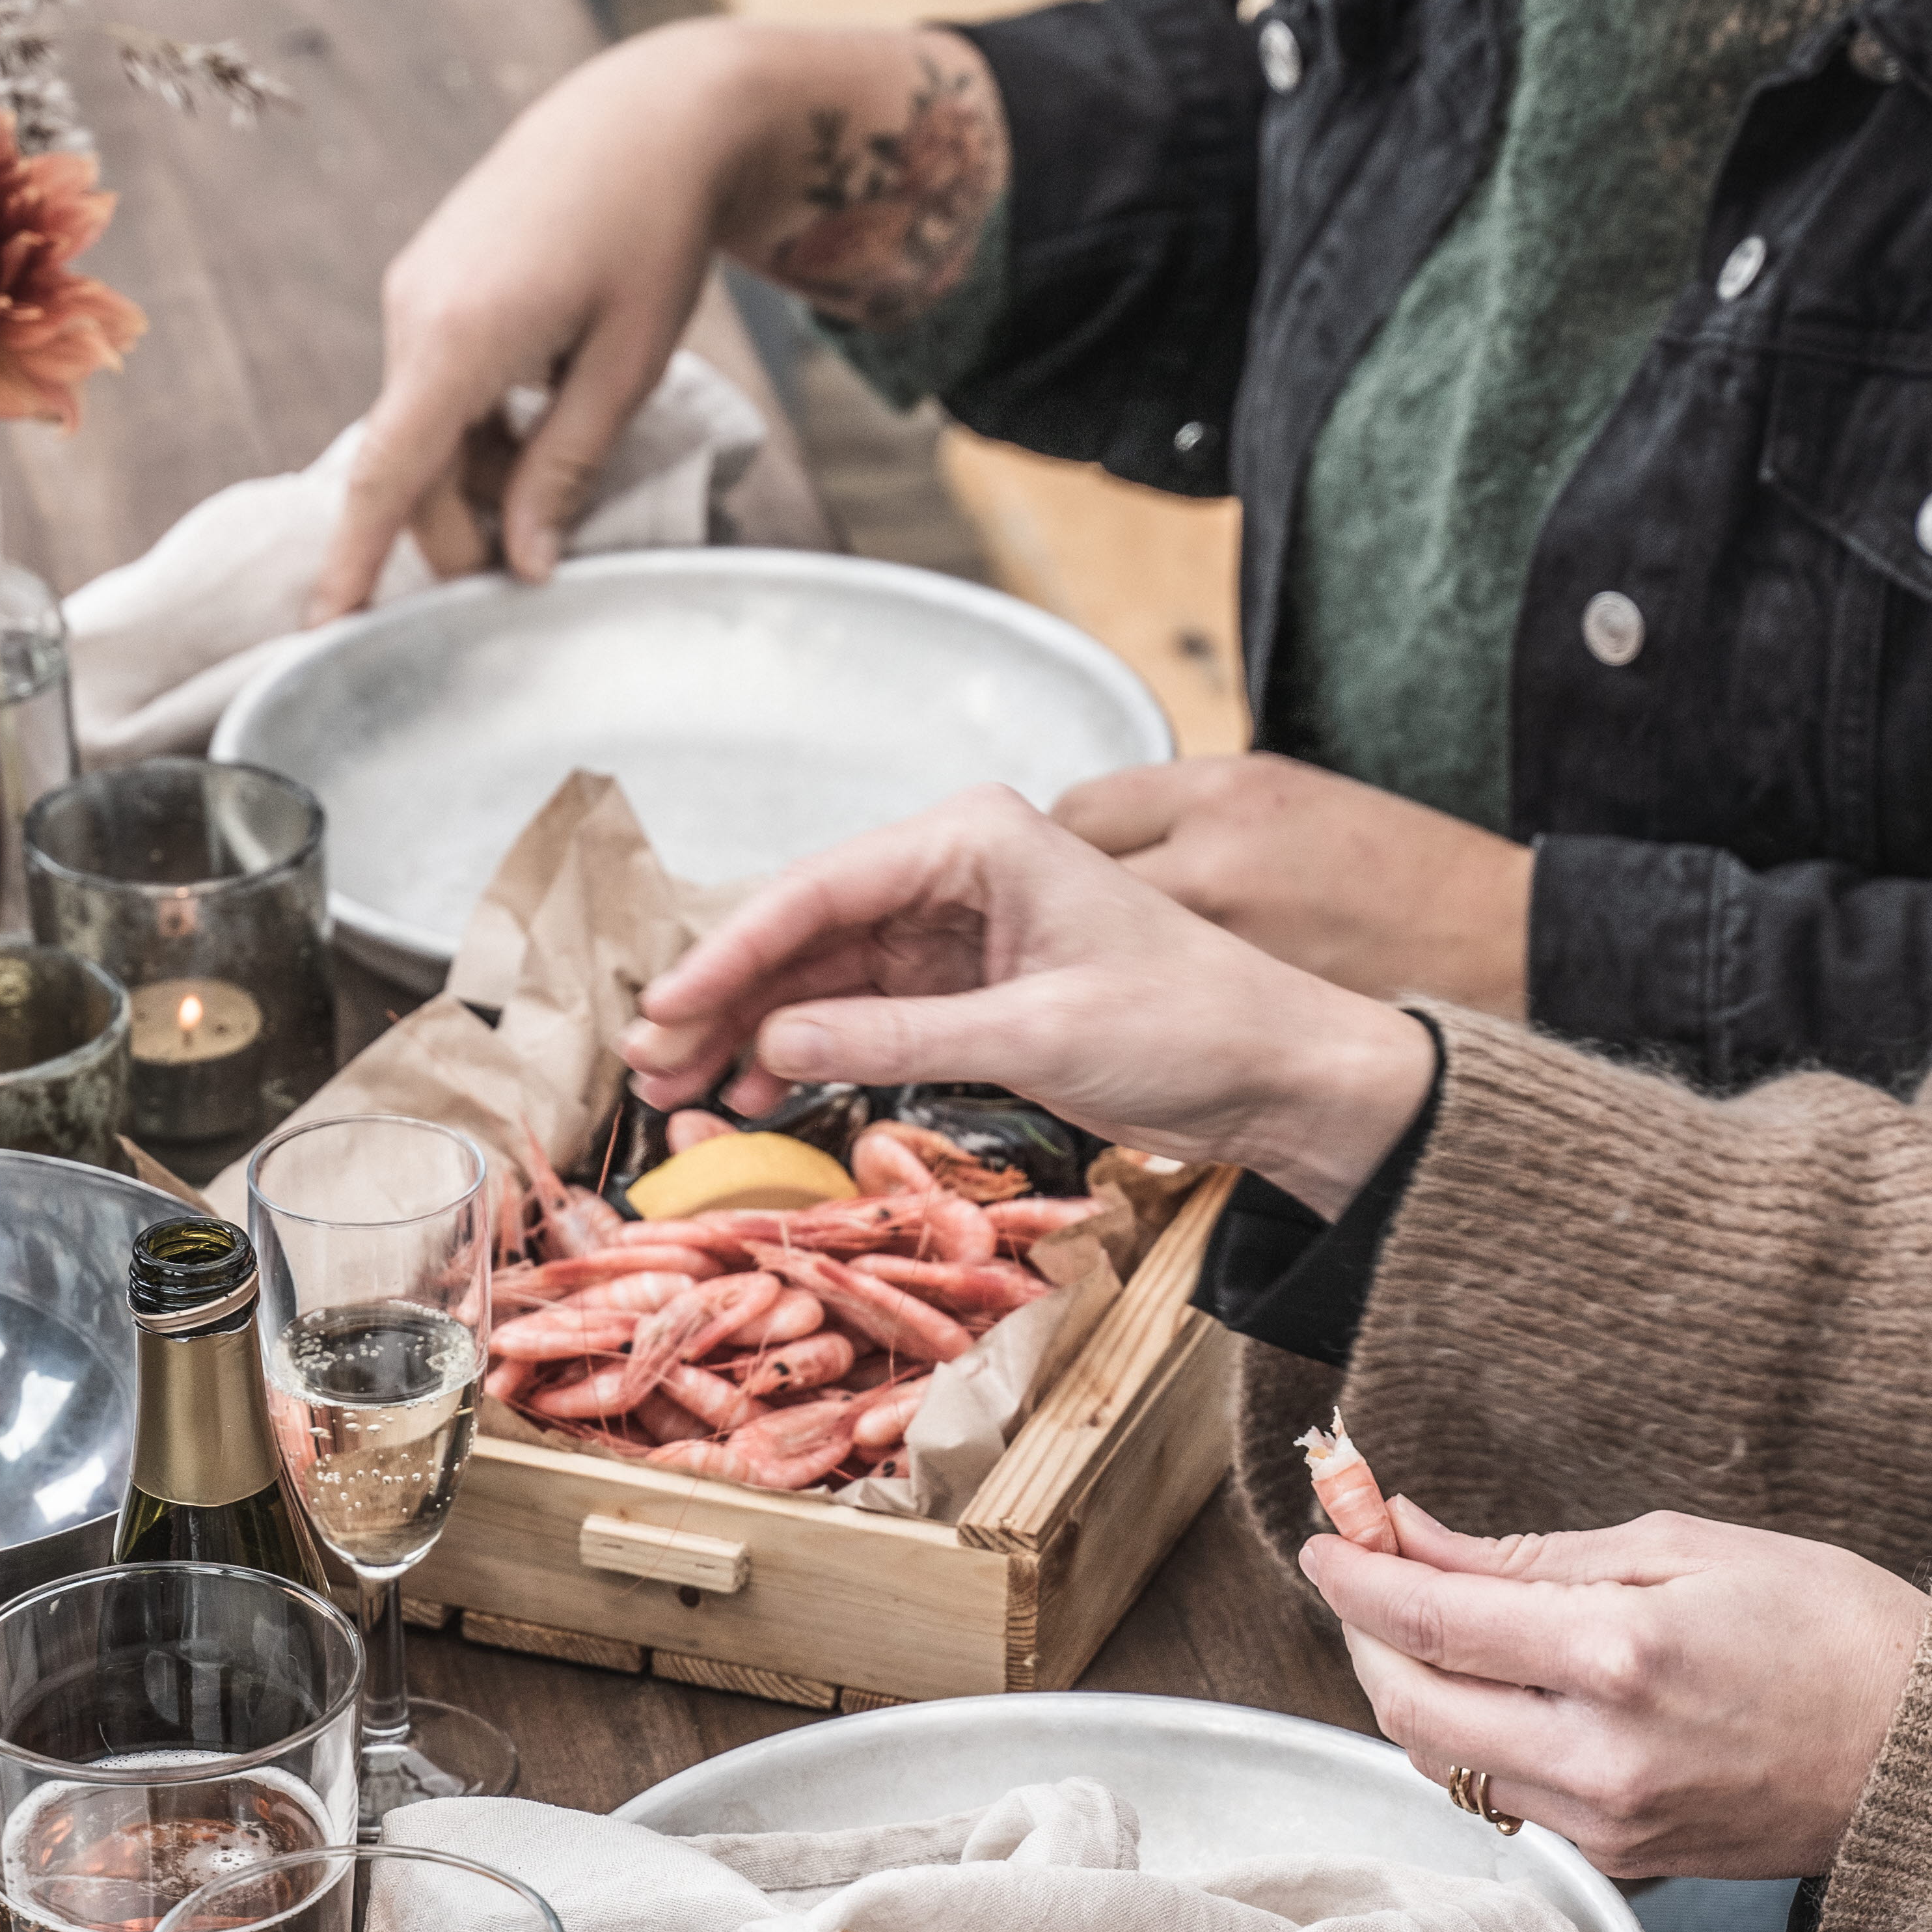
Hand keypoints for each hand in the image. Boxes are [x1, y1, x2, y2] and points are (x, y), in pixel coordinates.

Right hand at [308, 19, 1005, 622]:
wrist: (650, 118)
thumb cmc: (653, 239)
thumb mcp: (627, 369)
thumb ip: (565, 470)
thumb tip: (521, 565)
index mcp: (460, 337)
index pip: (386, 476)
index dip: (354, 561)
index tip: (326, 629)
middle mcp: (414, 313)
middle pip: (410, 466)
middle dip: (460, 528)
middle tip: (537, 562)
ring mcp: (415, 292)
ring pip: (427, 427)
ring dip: (479, 471)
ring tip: (568, 448)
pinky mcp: (431, 282)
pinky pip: (438, 383)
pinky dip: (480, 421)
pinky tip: (550, 398)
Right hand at [622, 786, 1437, 1215]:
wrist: (1279, 1070)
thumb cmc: (1192, 1022)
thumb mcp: (1038, 1032)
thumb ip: (899, 1036)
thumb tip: (778, 1040)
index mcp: (977, 838)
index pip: (821, 887)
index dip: (731, 953)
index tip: (666, 1011)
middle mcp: (957, 868)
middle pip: (807, 929)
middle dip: (726, 997)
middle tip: (652, 1066)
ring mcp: (957, 928)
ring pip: (822, 974)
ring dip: (754, 1031)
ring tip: (686, 1094)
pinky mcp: (965, 986)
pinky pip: (861, 1012)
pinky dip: (809, 1051)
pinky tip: (760, 1093)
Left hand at [1054, 757, 1533, 1012]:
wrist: (1501, 947)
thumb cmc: (1407, 869)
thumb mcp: (1292, 795)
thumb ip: (1191, 811)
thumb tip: (1107, 838)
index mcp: (1225, 794)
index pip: (1078, 811)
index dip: (1067, 842)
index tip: (1072, 864)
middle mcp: (1210, 865)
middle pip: (1070, 883)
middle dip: (1062, 904)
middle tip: (1074, 927)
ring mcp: (1218, 948)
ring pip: (1096, 957)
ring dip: (1085, 962)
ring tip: (1113, 973)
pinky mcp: (1234, 1022)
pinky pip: (1141, 1017)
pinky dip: (1134, 1013)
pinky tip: (1157, 1014)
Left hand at [1309, 1498, 1927, 1879]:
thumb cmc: (1830, 1625)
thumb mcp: (1681, 1547)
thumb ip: (1532, 1557)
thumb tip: (1414, 1538)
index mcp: (1618, 1656)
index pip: (1430, 1623)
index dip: (1356, 1576)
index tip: (1326, 1534)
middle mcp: (1598, 1755)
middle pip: (1410, 1706)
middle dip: (1365, 1632)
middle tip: (1366, 1567)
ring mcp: (1609, 1822)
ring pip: (1444, 1760)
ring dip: (1408, 1686)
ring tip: (1422, 1615)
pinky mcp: (1625, 1861)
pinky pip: (1504, 1795)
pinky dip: (1469, 1734)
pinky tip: (1490, 1681)